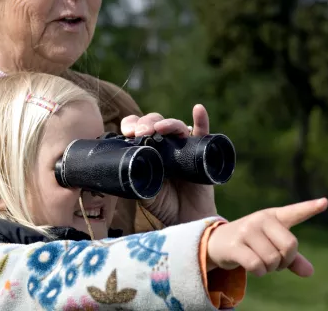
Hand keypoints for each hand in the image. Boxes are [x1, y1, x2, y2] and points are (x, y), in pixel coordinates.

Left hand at [120, 104, 217, 225]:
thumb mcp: (141, 189)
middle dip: (146, 122)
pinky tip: (198, 109)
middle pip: (155, 122)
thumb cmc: (163, 204)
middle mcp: (165, 143)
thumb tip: (123, 165)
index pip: (137, 128)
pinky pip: (204, 132)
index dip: (131, 125)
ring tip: (160, 128)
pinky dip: (202, 119)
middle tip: (141, 132)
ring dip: (168, 123)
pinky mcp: (201, 151)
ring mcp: (183, 145)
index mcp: (147, 148)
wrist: (186, 219)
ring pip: (176, 126)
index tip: (127, 133)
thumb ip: (133, 176)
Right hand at [207, 198, 327, 276]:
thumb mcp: (271, 246)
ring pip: (273, 259)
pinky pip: (257, 266)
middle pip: (290, 246)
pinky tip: (252, 268)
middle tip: (275, 262)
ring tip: (260, 263)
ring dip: (269, 269)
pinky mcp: (235, 244)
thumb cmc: (250, 243)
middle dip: (285, 260)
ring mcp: (247, 231)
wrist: (217, 243)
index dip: (310, 208)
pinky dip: (259, 273)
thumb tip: (309, 272)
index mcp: (273, 216)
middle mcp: (261, 220)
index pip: (294, 212)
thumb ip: (292, 258)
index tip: (325, 202)